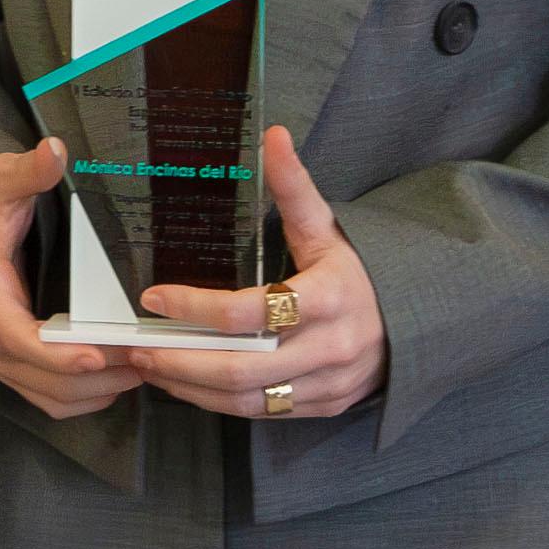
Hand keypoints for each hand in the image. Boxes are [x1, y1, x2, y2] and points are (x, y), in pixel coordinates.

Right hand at [0, 137, 141, 425]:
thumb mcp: (0, 181)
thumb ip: (28, 170)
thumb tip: (53, 151)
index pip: (20, 337)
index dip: (61, 354)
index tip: (101, 356)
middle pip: (41, 374)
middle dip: (95, 375)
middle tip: (145, 358)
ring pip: (47, 394)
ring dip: (94, 391)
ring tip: (139, 370)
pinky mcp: (6, 364)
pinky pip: (43, 397)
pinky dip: (80, 398)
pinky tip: (113, 382)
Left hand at [123, 127, 387, 425]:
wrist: (411, 324)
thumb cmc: (355, 273)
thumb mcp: (328, 229)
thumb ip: (295, 188)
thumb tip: (273, 135)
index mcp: (328, 298)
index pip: (250, 311)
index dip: (196, 307)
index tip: (154, 296)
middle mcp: (329, 347)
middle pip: (241, 366)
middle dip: (181, 361)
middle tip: (138, 348)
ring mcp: (326, 384)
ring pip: (247, 398)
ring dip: (192, 387)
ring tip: (152, 366)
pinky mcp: (322, 407)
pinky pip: (261, 412)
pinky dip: (217, 402)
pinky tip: (187, 385)